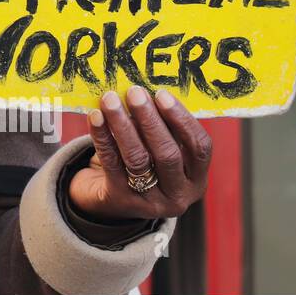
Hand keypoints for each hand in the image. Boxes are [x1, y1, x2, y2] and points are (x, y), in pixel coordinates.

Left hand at [68, 86, 211, 221]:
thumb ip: (161, 127)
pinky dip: (102, 136)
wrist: (107, 200)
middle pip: (167, 154)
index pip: (200, 148)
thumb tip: (145, 93)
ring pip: (138, 158)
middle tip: (134, 92)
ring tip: (110, 100)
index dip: (182, 119)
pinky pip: (111, 162)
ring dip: (123, 124)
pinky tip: (95, 116)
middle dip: (150, 120)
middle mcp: (178, 195)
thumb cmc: (141, 163)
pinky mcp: (120, 199)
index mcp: (196, 180)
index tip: (161, 94)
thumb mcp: (159, 151)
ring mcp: (150, 202)